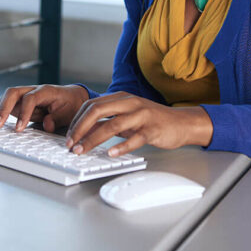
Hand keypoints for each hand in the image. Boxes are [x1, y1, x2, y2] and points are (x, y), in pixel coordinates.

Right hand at [0, 84, 88, 132]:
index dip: (24, 113)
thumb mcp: (69, 113)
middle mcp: (32, 90)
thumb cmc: (71, 104)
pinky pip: (2, 104)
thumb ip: (58, 118)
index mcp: (46, 90)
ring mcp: (24, 94)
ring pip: (5, 98)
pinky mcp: (18, 102)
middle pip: (13, 93)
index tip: (20, 128)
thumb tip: (46, 123)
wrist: (73, 97)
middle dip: (3, 109)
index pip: (31, 98)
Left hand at [64, 92, 212, 156]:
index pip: (91, 105)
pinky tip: (111, 153)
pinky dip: (121, 146)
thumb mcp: (127, 116)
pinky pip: (135, 138)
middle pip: (98, 111)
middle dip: (80, 128)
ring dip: (94, 139)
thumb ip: (108, 120)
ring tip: (83, 151)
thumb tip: (84, 132)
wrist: (181, 123)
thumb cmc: (152, 120)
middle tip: (71, 145)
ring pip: (113, 125)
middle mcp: (130, 102)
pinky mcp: (153, 129)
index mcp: (121, 97)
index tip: (69, 137)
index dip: (77, 121)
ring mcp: (142, 115)